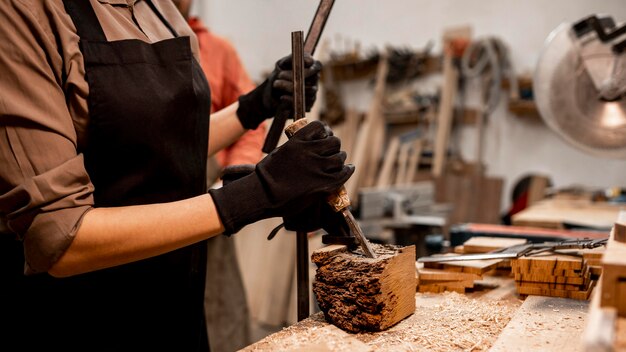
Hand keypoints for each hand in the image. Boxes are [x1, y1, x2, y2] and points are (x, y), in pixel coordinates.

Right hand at [208, 121, 353, 234]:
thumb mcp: (280, 152)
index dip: (326, 131)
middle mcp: (309, 152)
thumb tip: (306, 145)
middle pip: (333, 142)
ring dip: (340, 159)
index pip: (320, 127)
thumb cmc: (267, 176)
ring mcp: (317, 168)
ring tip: (339, 163)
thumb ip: (295, 147)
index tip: (326, 135)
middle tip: (332, 152)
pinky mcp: (323, 184)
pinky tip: (348, 169)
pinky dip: (347, 170)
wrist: (263, 195)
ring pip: (339, 157)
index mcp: (297, 142)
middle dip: (333, 147)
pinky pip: (343, 173)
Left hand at [236, 53, 321, 129]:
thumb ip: (293, 58)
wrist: (271, 95)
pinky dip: (291, 100)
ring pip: (307, 92)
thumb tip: (309, 60)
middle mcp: (314, 82)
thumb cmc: (279, 75)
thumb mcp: (282, 64)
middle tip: (280, 75)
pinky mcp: (307, 106)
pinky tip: (282, 97)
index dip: (311, 66)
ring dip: (290, 87)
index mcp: (311, 69)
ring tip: (276, 84)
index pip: (317, 66)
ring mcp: (312, 95)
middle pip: (312, 79)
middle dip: (295, 76)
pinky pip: (303, 103)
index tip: (301, 65)